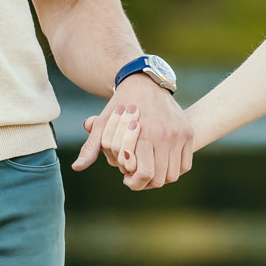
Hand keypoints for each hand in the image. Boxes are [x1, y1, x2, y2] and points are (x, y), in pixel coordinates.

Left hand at [72, 76, 194, 188]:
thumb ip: (91, 147)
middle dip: (146, 183)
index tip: (126, 178)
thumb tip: (77, 167)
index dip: (135, 182)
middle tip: (136, 176)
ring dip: (160, 177)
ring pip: (173, 174)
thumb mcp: (103, 124)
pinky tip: (160, 163)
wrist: (145, 82)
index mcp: (144, 133)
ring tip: (148, 170)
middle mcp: (165, 134)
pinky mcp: (188, 133)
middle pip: (160, 179)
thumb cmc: (120, 106)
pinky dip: (174, 169)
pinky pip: (184, 165)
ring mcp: (179, 134)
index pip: (145, 174)